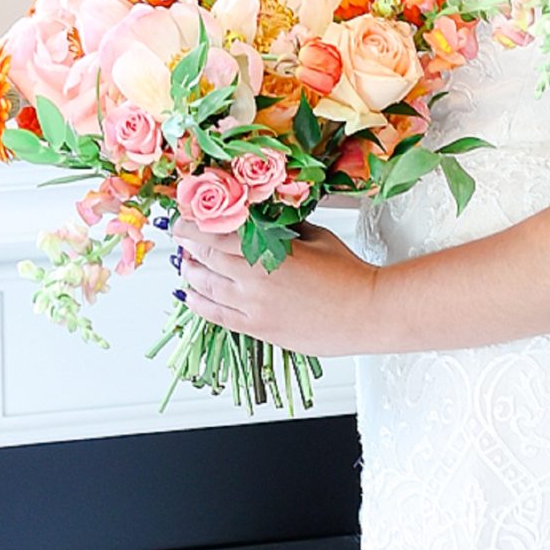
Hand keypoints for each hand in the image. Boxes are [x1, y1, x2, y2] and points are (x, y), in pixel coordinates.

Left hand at [175, 217, 384, 357]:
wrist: (366, 312)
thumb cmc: (347, 274)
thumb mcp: (315, 236)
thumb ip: (284, 229)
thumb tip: (265, 220)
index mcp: (267, 252)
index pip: (215, 235)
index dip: (193, 227)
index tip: (183, 220)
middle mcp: (253, 281)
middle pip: (205, 260)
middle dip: (189, 247)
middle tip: (183, 238)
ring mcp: (253, 308)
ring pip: (206, 288)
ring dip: (192, 274)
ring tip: (187, 263)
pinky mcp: (259, 330)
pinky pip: (218, 317)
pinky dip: (200, 305)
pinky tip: (190, 296)